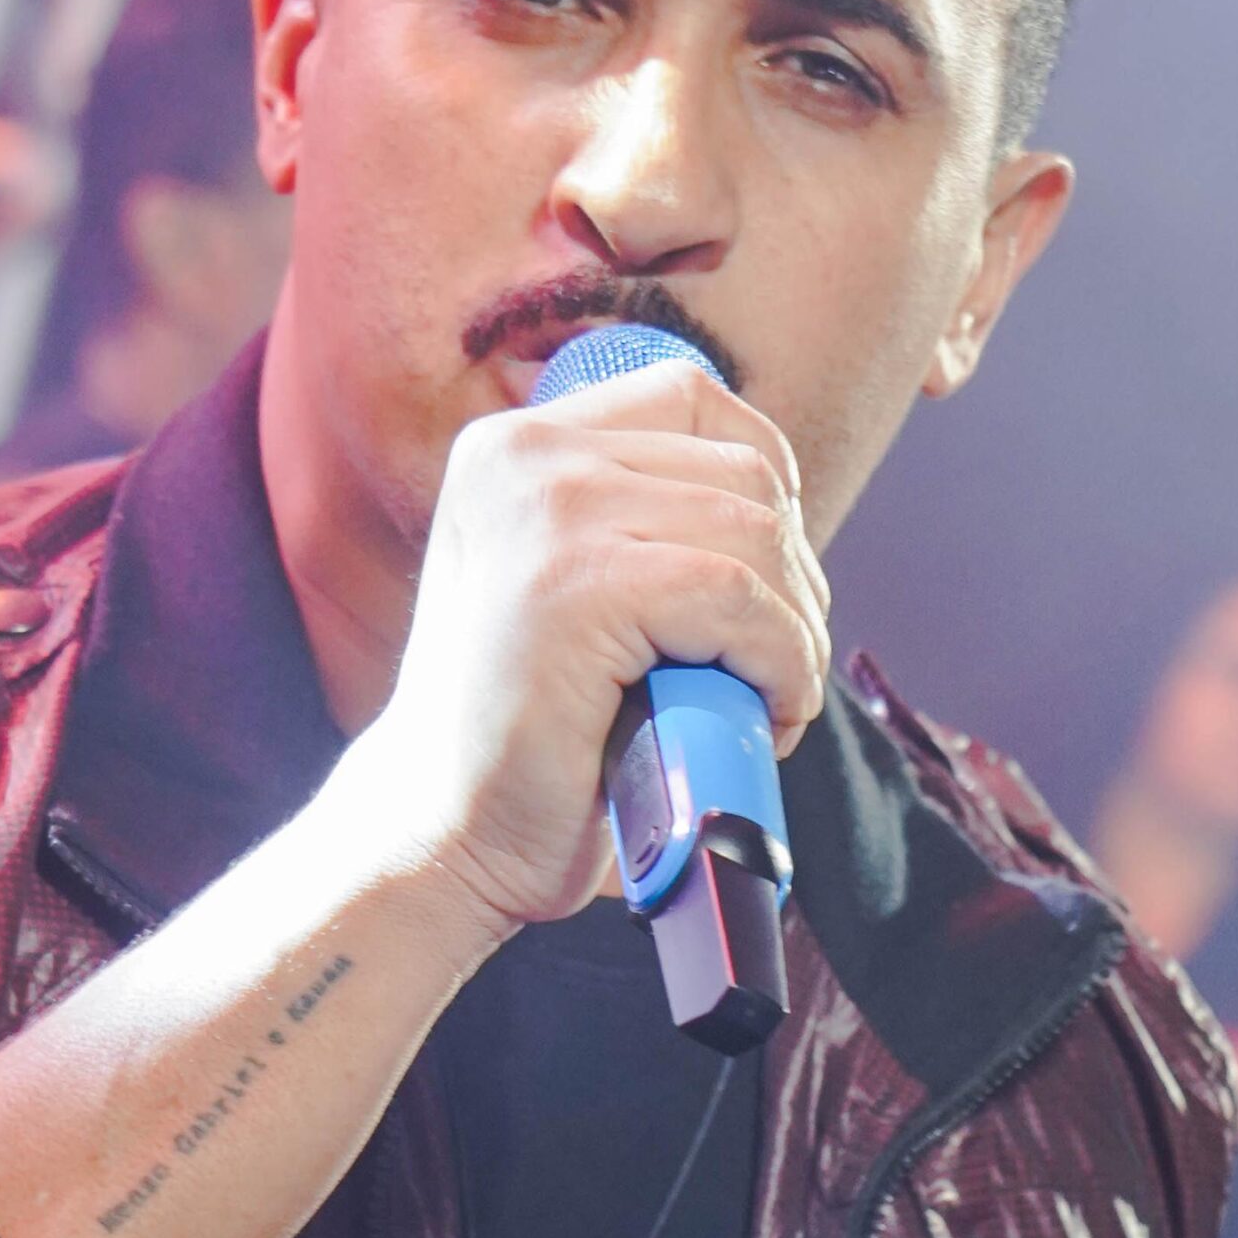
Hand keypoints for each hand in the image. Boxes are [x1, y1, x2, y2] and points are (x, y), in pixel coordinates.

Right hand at [350, 360, 831, 936]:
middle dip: (790, 579)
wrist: (443, 836)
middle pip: (746, 473)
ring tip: (763, 702)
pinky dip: (783, 666)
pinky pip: (743, 600)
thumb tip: (779, 500)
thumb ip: (637, 519)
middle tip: (769, 669)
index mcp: (514, 444)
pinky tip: (765, 717)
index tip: (763, 580)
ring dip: (794, 634)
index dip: (763, 485)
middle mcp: (525, 455)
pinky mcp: (579, 586)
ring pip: (757, 536)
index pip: (695, 401)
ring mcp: (548, 512)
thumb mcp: (571, 585)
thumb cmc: (529, 734)